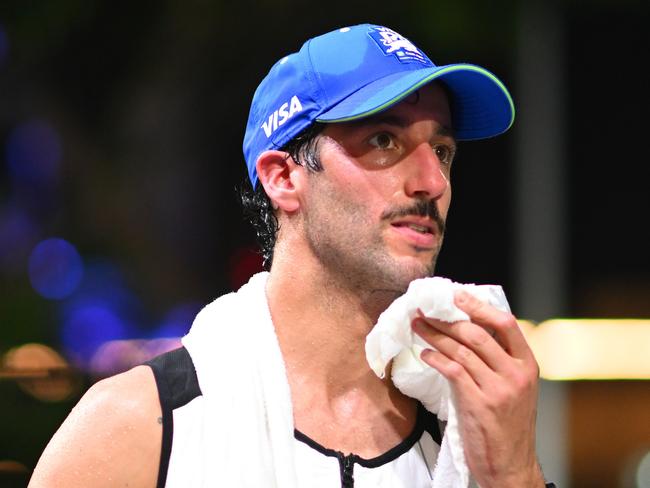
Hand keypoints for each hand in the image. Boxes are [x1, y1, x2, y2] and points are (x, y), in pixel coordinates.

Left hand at [412, 290, 544, 487]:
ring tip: (418, 326)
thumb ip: (497, 359)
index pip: (505, 323)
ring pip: (461, 350)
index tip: (456, 296)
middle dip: (446, 319)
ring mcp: (498, 389)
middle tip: (425, 310)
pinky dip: (435, 358)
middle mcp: (516, 373)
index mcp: (527, 364)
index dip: (478, 306)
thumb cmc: (507, 423)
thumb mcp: (513, 387)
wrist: (510, 464)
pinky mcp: (479, 404)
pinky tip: (424, 353)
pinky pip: (452, 371)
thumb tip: (466, 327)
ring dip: (434, 335)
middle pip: (477, 333)